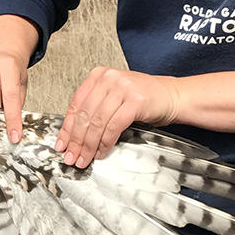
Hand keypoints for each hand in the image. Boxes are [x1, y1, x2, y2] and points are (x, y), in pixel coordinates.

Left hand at [55, 67, 179, 168]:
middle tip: (72, 156)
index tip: (61, 144)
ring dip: (89, 145)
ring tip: (85, 158)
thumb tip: (73, 134)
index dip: (67, 128)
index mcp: (98, 75)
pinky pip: (113, 127)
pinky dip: (105, 142)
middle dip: (76, 141)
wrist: (173, 96)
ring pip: (97, 123)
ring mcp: (122, 88)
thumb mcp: (114, 97)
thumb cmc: (143, 99)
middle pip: (84, 115)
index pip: (75, 104)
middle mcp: (108, 78)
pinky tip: (101, 152)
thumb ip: (95, 109)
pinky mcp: (135, 101)